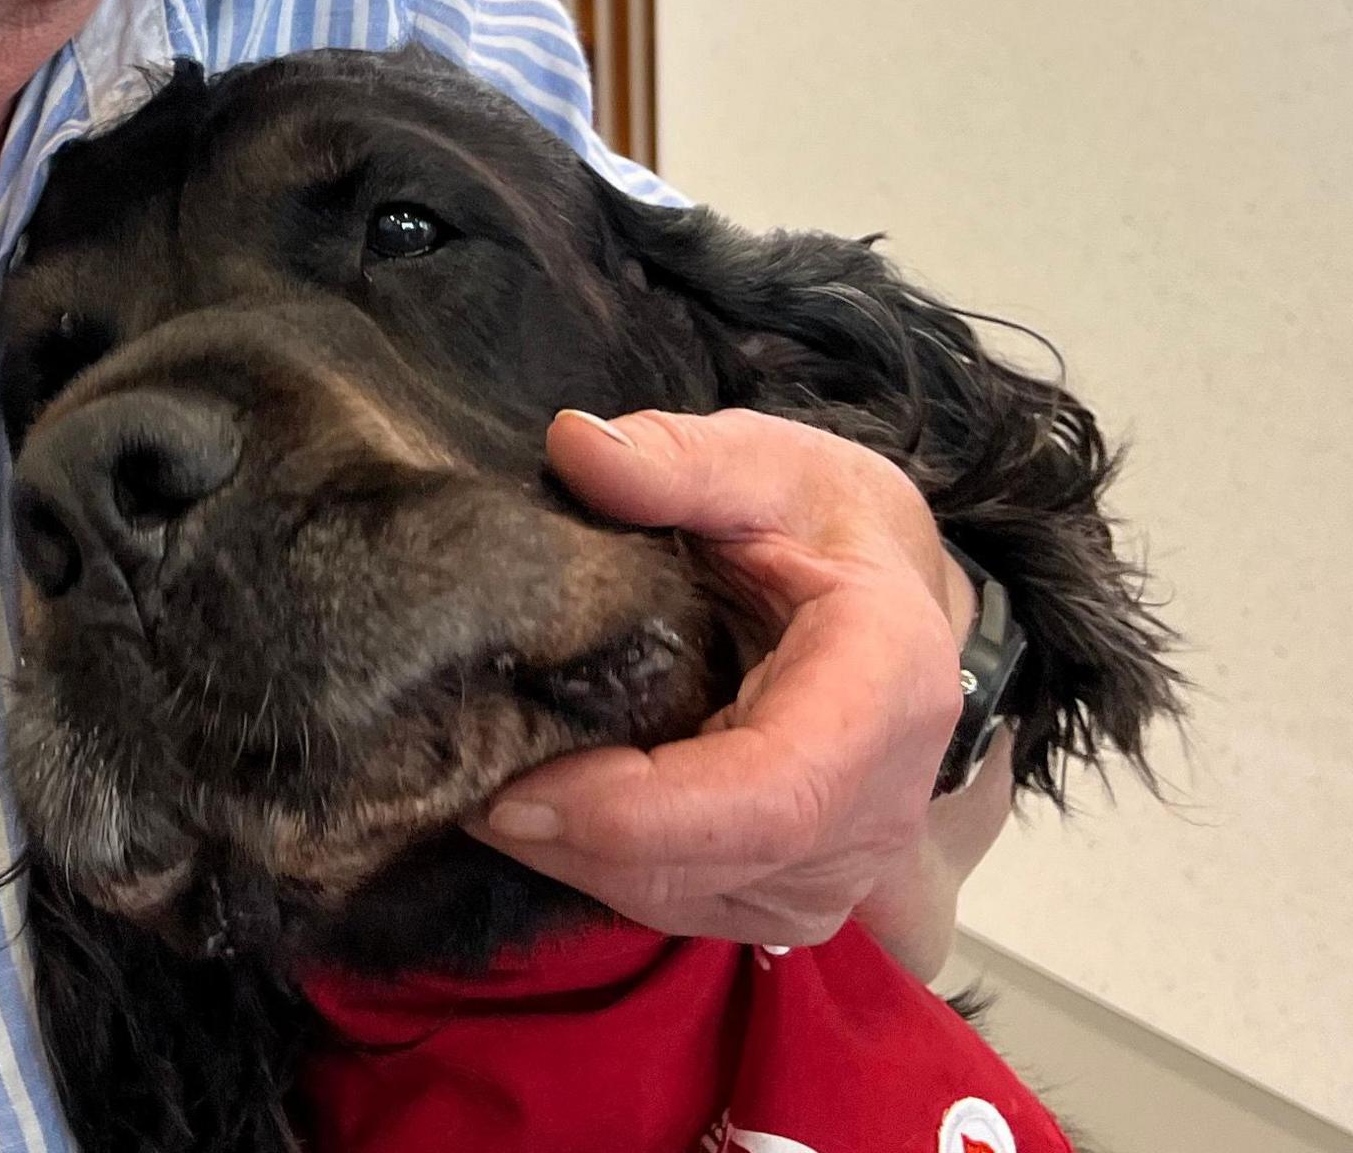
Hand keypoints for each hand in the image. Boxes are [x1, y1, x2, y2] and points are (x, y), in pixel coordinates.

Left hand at [468, 407, 977, 956]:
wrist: (894, 598)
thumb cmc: (829, 526)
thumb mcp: (768, 463)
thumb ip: (677, 458)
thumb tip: (576, 445)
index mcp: (888, 689)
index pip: (769, 797)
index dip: (636, 814)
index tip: (514, 792)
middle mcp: (878, 806)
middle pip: (709, 865)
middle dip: (571, 838)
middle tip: (458, 776)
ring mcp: (840, 869)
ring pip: (686, 901)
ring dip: (574, 858)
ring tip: (484, 783)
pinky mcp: (792, 894)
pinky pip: (684, 906)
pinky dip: (601, 867)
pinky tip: (544, 807)